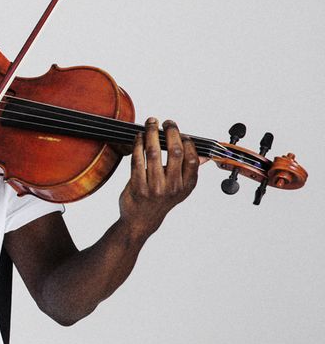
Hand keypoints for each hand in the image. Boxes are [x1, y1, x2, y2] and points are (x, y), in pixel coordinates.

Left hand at [118, 118, 198, 235]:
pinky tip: (138, 137)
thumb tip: (206, 155)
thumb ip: (190, 171)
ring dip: (151, 134)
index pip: (192, 158)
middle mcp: (173, 187)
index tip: (180, 132)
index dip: (187, 142)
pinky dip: (137, 145)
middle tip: (167, 122)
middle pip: (175, 152)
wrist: (141, 220)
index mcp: (187, 186)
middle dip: (171, 132)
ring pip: (154, 153)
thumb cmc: (161, 200)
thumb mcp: (180, 189)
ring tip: (150, 123)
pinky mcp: (137, 186)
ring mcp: (155, 187)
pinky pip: (137, 160)